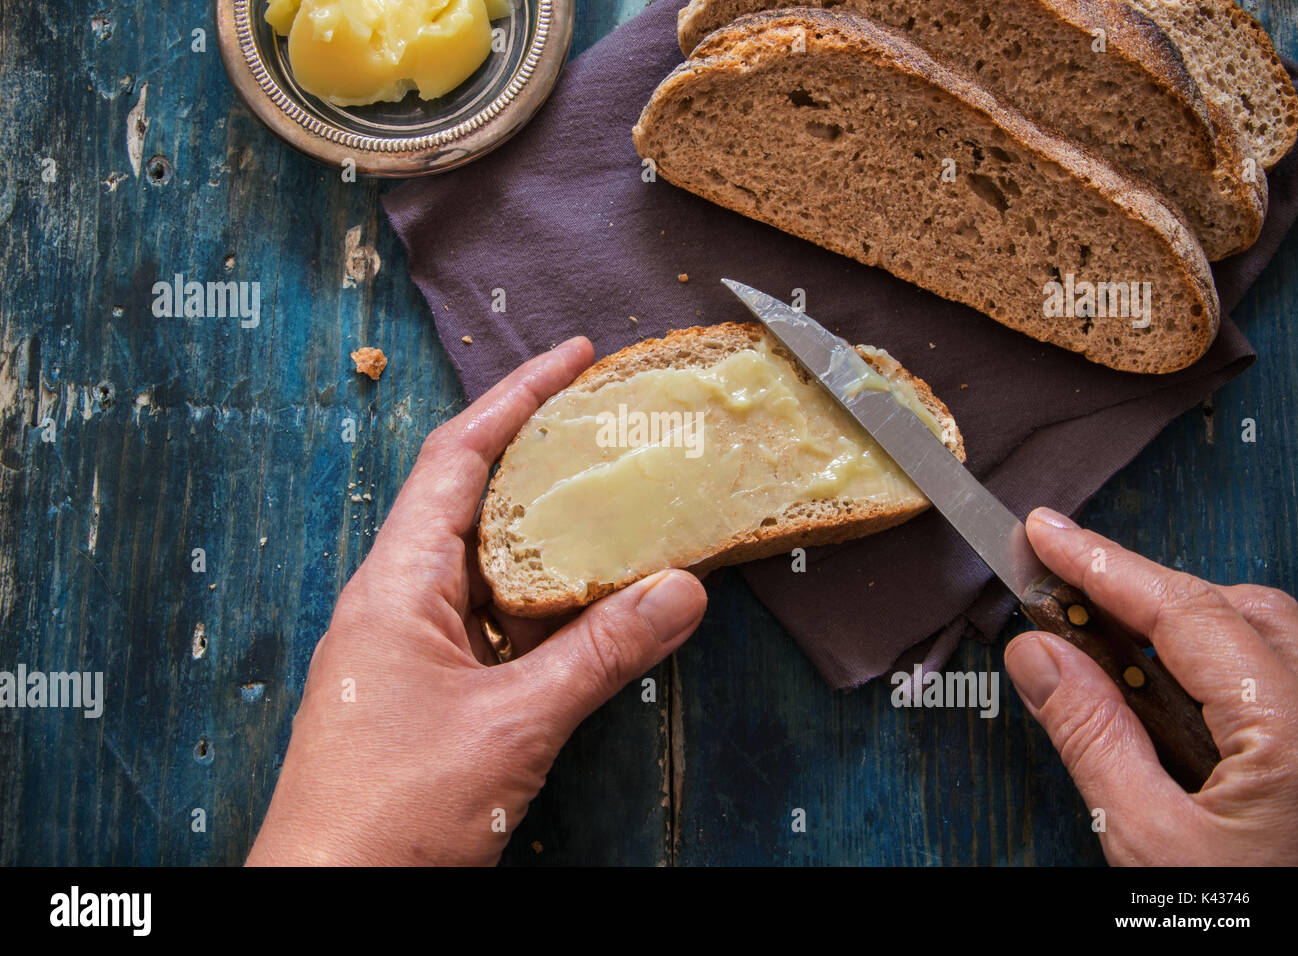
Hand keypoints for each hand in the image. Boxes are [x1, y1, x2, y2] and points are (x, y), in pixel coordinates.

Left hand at [246, 338, 707, 865]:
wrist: (328, 902)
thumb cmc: (392, 814)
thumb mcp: (514, 727)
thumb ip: (601, 655)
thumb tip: (681, 590)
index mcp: (397, 584)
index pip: (458, 457)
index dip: (515, 397)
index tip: (571, 356)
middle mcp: (397, 600)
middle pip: (473, 496)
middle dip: (538, 451)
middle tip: (609, 418)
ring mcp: (410, 645)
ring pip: (486, 561)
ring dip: (545, 528)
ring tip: (613, 496)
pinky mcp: (428, 687)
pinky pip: (492, 616)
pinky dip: (542, 596)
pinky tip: (588, 597)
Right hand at [1005, 507, 1297, 864]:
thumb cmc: (1253, 921)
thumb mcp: (1151, 846)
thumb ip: (1093, 739)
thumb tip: (1038, 654)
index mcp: (1295, 732)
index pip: (1185, 612)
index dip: (1104, 564)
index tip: (1045, 535)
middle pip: (1234, 608)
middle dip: (1142, 591)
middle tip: (1058, 591)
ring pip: (1263, 633)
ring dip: (1181, 626)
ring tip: (1105, 646)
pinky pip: (1279, 673)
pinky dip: (1213, 664)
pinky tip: (1166, 693)